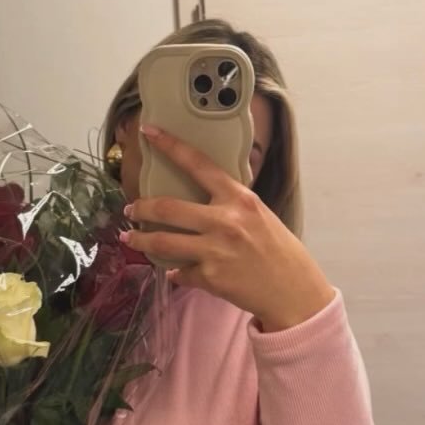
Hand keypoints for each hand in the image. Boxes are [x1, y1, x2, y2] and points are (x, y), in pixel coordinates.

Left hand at [123, 124, 335, 331]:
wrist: (294, 292)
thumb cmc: (280, 251)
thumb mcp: (259, 215)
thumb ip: (230, 204)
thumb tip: (202, 198)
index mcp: (239, 199)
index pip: (198, 164)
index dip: (170, 146)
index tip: (148, 132)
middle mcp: (225, 221)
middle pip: (167, 207)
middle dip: (140, 207)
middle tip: (129, 209)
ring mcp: (215, 251)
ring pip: (162, 241)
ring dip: (140, 239)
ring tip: (129, 237)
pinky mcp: (210, 278)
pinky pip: (179, 272)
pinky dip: (174, 272)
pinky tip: (173, 272)